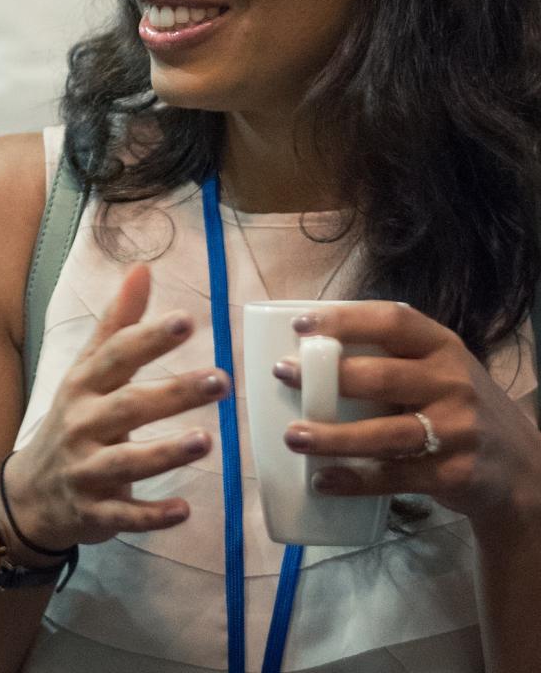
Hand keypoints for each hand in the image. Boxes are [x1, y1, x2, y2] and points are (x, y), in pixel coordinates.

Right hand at [1, 264, 229, 549]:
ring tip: (206, 441)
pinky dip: (151, 515)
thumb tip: (142, 269)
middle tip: (221, 379)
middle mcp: (82, 424)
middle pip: (128, 406)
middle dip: (173, 393)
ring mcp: (86, 470)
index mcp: (83, 385)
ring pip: (126, 462)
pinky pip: (123, 515)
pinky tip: (185, 511)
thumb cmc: (73, 418)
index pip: (116, 355)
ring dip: (165, 453)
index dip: (149, 338)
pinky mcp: (94, 512)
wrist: (31, 492)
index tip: (187, 321)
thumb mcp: (87, 370)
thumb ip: (117, 323)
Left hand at [273, 301, 540, 533]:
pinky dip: (355, 480)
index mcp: (443, 347)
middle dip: (328, 376)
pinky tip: (322, 480)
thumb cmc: (455, 405)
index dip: (344, 320)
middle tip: (283, 375)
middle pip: (382, 377)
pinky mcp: (453, 474)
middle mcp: (453, 384)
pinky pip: (395, 478)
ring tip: (293, 436)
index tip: (300, 325)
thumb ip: (391, 357)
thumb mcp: (439, 369)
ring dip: (334, 437)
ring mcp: (457, 431)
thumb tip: (308, 350)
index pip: (392, 321)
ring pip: (386, 434)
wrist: (521, 467)